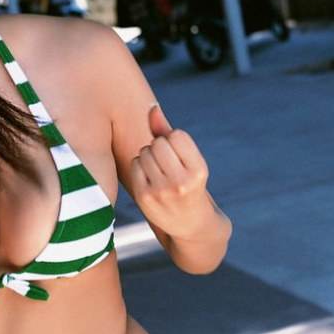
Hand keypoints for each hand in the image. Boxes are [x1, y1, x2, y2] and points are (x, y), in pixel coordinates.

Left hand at [128, 105, 214, 240]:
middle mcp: (181, 182)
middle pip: (158, 143)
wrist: (191, 225)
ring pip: (144, 152)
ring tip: (160, 171)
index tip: (181, 156)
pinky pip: (134, 165)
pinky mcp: (144, 197)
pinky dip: (139, 167)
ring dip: (148, 156)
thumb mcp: (189, 161)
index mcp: (198, 171)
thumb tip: (151, 107)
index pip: (177, 135)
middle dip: (160, 148)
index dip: (176, 141)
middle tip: (169, 165)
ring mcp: (161, 191)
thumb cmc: (189, 185)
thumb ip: (168, 132)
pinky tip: (149, 178)